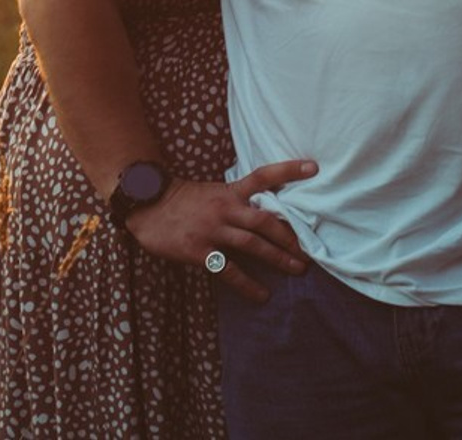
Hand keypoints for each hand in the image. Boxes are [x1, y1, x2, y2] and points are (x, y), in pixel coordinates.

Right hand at [126, 158, 317, 302]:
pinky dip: (248, 285)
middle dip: (290, 238)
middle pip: (265, 220)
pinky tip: (262, 295)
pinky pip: (229, 270)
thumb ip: (236, 202)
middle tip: (308, 253)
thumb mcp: (212, 193)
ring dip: (278, 259)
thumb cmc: (183, 201)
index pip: (262, 176)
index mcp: (229, 191)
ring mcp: (212, 229)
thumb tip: (267, 216)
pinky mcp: (199, 250)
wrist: (148, 206)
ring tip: (296, 270)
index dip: (288, 171)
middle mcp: (224, 207)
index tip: (313, 167)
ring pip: (252, 244)